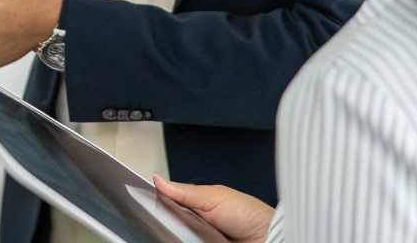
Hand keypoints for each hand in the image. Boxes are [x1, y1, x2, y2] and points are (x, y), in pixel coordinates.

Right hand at [153, 177, 272, 242]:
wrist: (266, 237)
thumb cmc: (247, 214)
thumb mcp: (212, 197)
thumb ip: (184, 191)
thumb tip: (158, 180)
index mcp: (198, 205)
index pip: (170, 204)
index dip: (159, 203)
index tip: (150, 201)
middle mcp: (197, 224)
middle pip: (171, 224)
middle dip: (170, 222)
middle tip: (180, 221)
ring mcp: (199, 238)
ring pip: (177, 237)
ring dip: (177, 234)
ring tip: (192, 232)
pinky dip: (183, 240)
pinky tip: (190, 239)